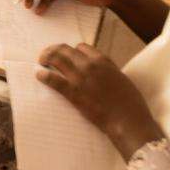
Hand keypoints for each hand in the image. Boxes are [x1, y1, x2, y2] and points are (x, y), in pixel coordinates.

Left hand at [36, 43, 163, 158]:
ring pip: (56, 59)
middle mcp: (89, 65)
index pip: (81, 47)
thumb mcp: (122, 79)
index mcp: (103, 61)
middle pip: (64, 50)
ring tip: (41, 62)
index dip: (73, 51)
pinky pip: (53, 79)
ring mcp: (80, 78)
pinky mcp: (73, 92)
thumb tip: (98, 68)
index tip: (68, 55)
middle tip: (47, 56)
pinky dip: (44, 75)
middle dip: (54, 50)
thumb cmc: (130, 103)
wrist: (129, 122)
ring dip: (45, 58)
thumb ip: (108, 70)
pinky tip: (39, 75)